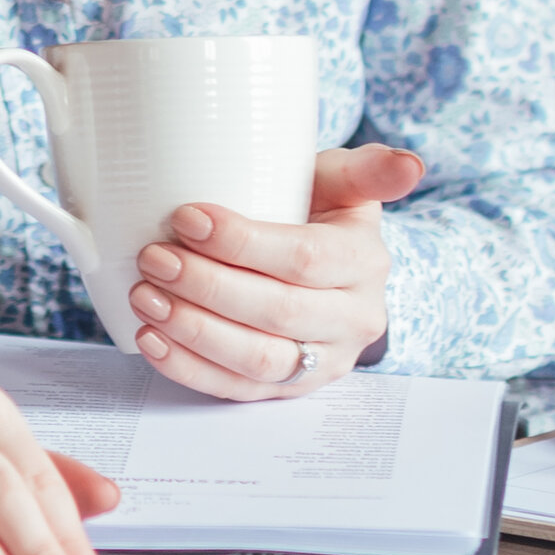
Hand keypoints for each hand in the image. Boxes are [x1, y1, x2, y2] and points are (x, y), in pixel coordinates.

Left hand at [127, 143, 421, 400]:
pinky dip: (190, 369)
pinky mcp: (289, 389)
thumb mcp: (339, 181)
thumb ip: (364, 169)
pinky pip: (239, 390)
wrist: (316, 260)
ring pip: (259, 360)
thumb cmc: (316, 209)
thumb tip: (409, 164)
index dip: (244, 242)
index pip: (306, 258)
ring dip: (194, 332)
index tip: (186, 217)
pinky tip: (152, 340)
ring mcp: (322, 361)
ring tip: (145, 297)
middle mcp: (353, 319)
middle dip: (209, 287)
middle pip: (279, 312)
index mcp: (365, 262)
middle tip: (154, 259)